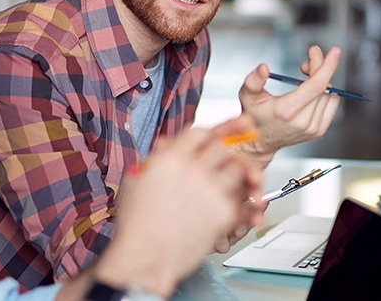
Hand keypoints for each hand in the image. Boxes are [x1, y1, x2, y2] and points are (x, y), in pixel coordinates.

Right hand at [91, 115, 263, 296]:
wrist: (143, 258)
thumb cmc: (136, 226)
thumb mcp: (136, 182)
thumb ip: (155, 160)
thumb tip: (165, 147)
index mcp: (170, 159)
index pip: (203, 132)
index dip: (225, 126)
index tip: (242, 123)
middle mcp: (193, 170)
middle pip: (223, 148)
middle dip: (231, 152)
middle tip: (237, 157)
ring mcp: (211, 190)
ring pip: (238, 170)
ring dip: (237, 177)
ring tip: (232, 187)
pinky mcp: (224, 213)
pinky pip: (244, 199)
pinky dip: (244, 203)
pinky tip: (239, 209)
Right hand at [236, 46, 342, 162]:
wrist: (261, 141)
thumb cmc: (254, 116)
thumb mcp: (247, 95)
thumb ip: (253, 80)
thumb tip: (264, 67)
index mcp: (287, 111)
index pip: (316, 86)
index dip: (327, 66)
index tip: (334, 51)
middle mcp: (303, 121)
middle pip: (323, 86)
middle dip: (319, 66)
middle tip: (310, 56)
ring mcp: (313, 128)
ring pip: (329, 93)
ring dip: (321, 78)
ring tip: (305, 74)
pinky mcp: (319, 130)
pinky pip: (331, 103)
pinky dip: (325, 91)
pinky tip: (312, 89)